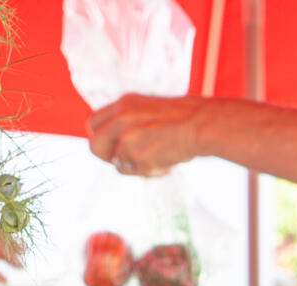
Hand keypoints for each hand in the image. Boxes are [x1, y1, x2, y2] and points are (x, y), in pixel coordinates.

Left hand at [87, 94, 212, 175]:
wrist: (202, 124)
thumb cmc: (184, 121)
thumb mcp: (151, 113)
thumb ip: (130, 125)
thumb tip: (116, 152)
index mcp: (125, 103)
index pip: (94, 122)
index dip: (101, 138)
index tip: (114, 147)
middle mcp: (121, 116)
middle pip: (94, 144)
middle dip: (106, 157)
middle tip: (124, 161)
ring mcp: (126, 135)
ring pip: (115, 162)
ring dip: (133, 166)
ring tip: (157, 159)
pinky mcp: (134, 152)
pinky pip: (131, 171)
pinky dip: (146, 171)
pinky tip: (164, 163)